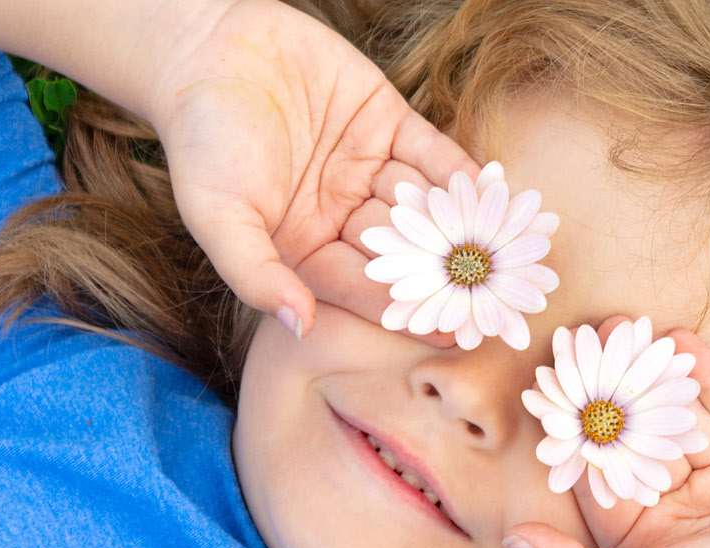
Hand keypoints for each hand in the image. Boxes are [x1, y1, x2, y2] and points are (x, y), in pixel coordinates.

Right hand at [141, 0, 468, 335]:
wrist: (205, 50)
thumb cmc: (199, 139)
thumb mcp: (217, 215)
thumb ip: (255, 273)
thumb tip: (300, 325)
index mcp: (303, 248)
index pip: (362, 287)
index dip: (405, 309)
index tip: (452, 334)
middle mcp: (341, 215)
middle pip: (404, 252)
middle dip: (448, 274)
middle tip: (498, 299)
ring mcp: (367, 168)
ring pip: (424, 205)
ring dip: (466, 225)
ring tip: (511, 252)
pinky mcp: (386, 120)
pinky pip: (432, 152)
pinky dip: (462, 172)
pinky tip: (495, 192)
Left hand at [503, 327, 709, 547]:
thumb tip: (515, 540)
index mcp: (646, 540)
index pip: (601, 477)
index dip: (575, 434)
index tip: (549, 386)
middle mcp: (683, 504)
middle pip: (638, 437)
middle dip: (613, 392)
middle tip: (583, 342)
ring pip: (681, 413)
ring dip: (653, 373)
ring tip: (622, 328)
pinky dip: (706, 371)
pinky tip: (676, 340)